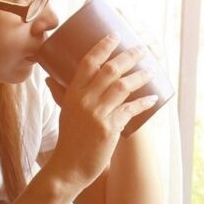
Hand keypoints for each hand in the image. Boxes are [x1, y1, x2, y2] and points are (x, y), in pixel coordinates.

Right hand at [44, 34, 156, 191]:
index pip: (88, 62)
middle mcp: (84, 100)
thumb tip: (50, 77)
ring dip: (140, 76)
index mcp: (72, 94)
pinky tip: (153, 99)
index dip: (103, 46)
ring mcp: (97, 114)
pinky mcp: (109, 128)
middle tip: (142, 49)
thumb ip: (60, 93)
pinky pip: (130, 110)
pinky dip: (144, 103)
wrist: (68, 168)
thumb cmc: (68, 140)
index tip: (116, 35)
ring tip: (152, 70)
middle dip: (129, 56)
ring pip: (123, 86)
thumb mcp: (62, 112)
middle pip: (110, 70)